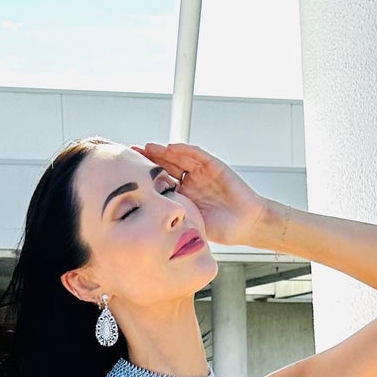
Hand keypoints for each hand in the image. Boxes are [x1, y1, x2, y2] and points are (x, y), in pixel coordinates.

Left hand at [132, 141, 278, 249]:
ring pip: (180, 157)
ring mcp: (202, 172)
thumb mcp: (193, 225)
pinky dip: (185, 150)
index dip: (147, 176)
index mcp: (184, 195)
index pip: (161, 181)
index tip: (130, 173)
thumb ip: (176, 221)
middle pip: (167, 165)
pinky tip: (173, 147)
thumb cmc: (223, 229)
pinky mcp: (215, 166)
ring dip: (164, 151)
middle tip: (133, 153)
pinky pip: (198, 155)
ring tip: (149, 147)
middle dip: (150, 158)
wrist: (247, 224)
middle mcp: (191, 181)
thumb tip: (150, 229)